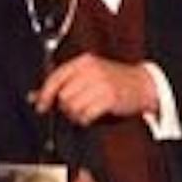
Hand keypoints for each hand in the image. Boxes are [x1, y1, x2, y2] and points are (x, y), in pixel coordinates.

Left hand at [36, 54, 158, 124]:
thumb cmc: (116, 81)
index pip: (56, 78)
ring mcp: (101, 84)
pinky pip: (86, 114)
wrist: (145, 85)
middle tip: (74, 110)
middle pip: (63, 95)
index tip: (41, 106)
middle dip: (65, 107)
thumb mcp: (89, 76)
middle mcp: (91, 71)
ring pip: (73, 106)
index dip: (45, 94)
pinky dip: (85, 120)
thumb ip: (63, 84)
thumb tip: (35, 96)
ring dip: (75, 115)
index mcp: (84, 62)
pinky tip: (90, 118)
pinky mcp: (110, 98)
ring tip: (84, 114)